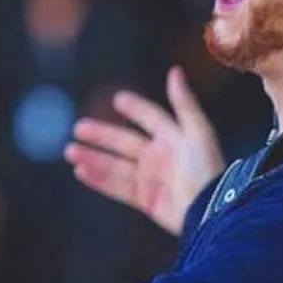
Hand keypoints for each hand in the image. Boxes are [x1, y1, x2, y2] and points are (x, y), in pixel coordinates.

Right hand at [64, 66, 224, 235]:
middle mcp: (162, 157)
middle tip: (78, 128)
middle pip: (126, 142)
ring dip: (93, 157)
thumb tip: (175, 71)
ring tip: (71, 151)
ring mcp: (152, 179)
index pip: (151, 118)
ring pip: (116, 165)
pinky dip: (99, 179)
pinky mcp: (147, 200)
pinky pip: (118, 187)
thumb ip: (184, 102)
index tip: (117, 100)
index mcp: (175, 138)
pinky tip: (81, 171)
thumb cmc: (207, 169)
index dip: (136, 108)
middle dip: (101, 135)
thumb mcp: (197, 131)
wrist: (211, 211)